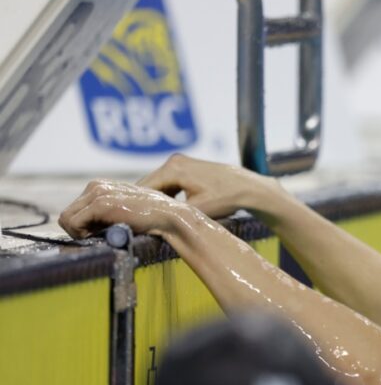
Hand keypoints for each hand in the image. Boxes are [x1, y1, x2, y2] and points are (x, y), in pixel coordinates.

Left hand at [58, 179, 192, 238]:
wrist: (169, 218)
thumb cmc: (151, 220)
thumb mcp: (123, 211)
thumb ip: (105, 214)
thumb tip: (85, 229)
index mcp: (101, 185)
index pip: (74, 210)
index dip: (83, 226)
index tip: (102, 233)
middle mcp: (96, 185)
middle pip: (67, 215)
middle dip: (80, 230)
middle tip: (102, 237)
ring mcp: (98, 193)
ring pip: (66, 219)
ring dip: (81, 233)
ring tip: (104, 236)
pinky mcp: (101, 204)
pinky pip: (74, 224)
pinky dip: (84, 235)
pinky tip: (104, 235)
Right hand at [137, 154, 282, 218]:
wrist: (248, 187)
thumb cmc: (226, 198)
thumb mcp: (197, 210)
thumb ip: (173, 215)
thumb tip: (151, 223)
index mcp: (173, 168)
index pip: (144, 188)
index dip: (136, 206)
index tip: (129, 222)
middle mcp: (173, 161)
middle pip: (148, 185)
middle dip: (142, 203)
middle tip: (133, 223)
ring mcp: (180, 162)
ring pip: (157, 185)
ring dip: (153, 201)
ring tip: (145, 220)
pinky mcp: (186, 168)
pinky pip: (167, 184)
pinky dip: (164, 197)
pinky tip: (163, 212)